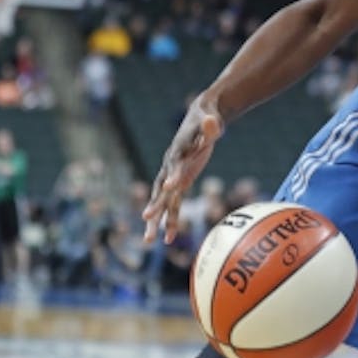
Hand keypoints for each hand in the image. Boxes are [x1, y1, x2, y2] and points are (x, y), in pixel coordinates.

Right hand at [142, 97, 223, 243]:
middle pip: (161, 187)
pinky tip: (169, 239)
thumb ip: (210, 125)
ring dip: (157, 220)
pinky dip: (171, 220)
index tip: (169, 187)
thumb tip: (211, 122)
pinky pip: (174, 204)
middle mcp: (171, 165)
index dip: (172, 174)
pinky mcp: (180, 181)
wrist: (201, 117)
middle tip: (146, 217)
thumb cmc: (207, 119)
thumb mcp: (211, 120)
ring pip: (163, 200)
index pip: (175, 163)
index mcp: (178, 150)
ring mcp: (174, 175)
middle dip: (155, 203)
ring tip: (148, 241)